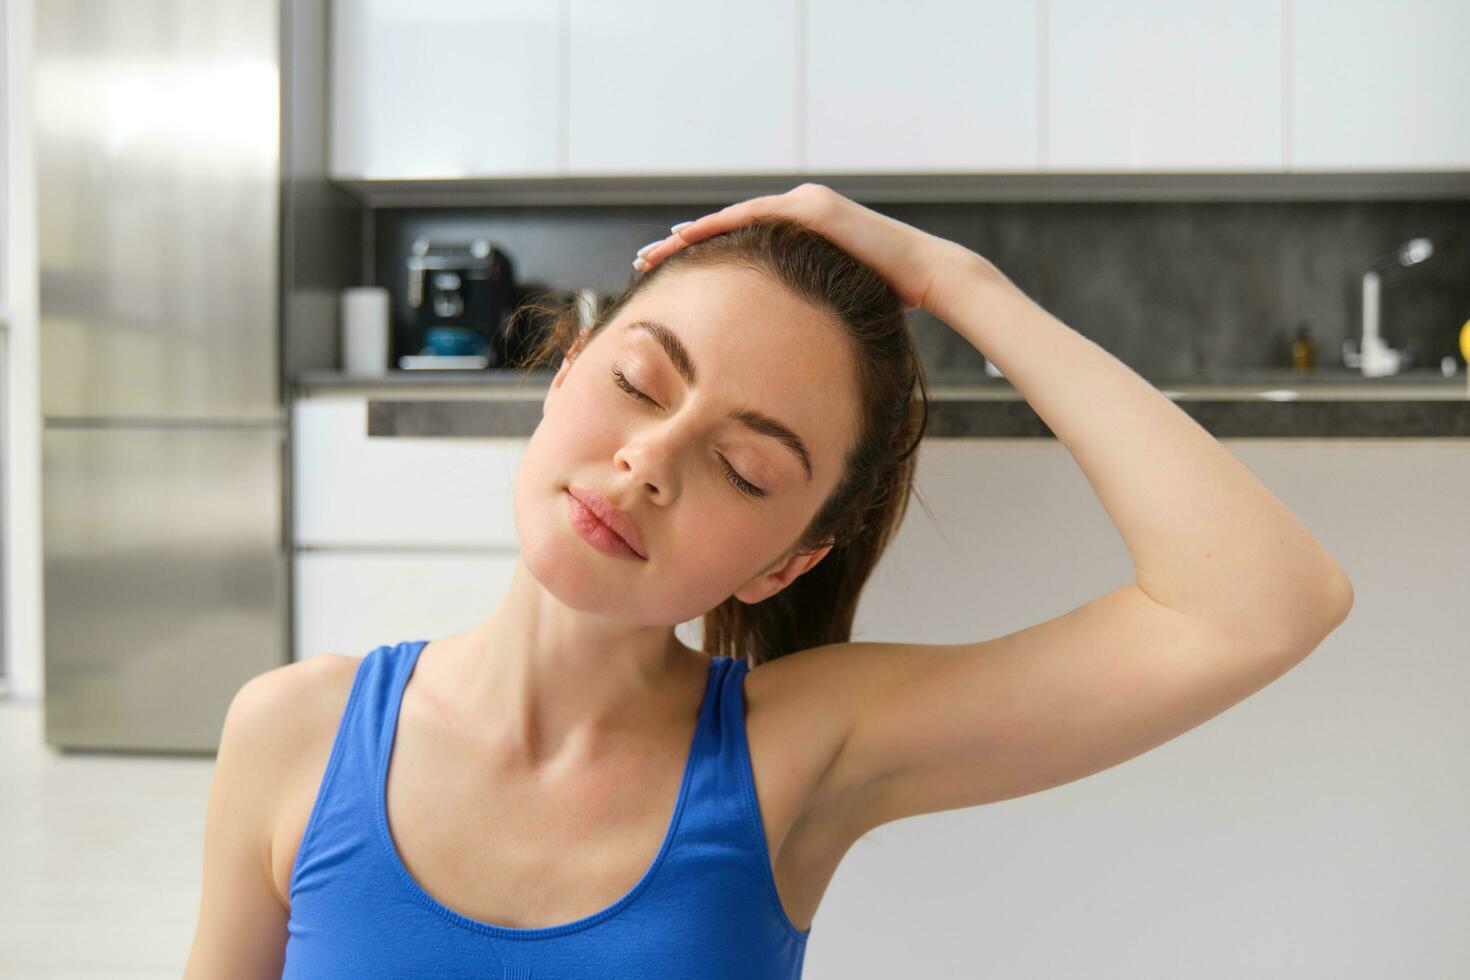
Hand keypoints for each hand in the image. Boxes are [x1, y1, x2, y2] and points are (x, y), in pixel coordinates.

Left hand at [633, 183, 986, 314]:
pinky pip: (755, 216)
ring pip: (732, 219)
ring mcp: (806, 205)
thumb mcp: (830, 304)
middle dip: (680, 245)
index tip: (664, 273)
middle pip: (725, 227)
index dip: (698, 257)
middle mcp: (798, 210)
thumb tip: (775, 348)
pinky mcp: (814, 209)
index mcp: (798, 235)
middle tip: (642, 261)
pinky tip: (687, 237)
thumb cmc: (884, 299)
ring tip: (654, 252)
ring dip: (690, 235)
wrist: (925, 276)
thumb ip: (801, 309)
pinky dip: (719, 226)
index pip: (737, 243)